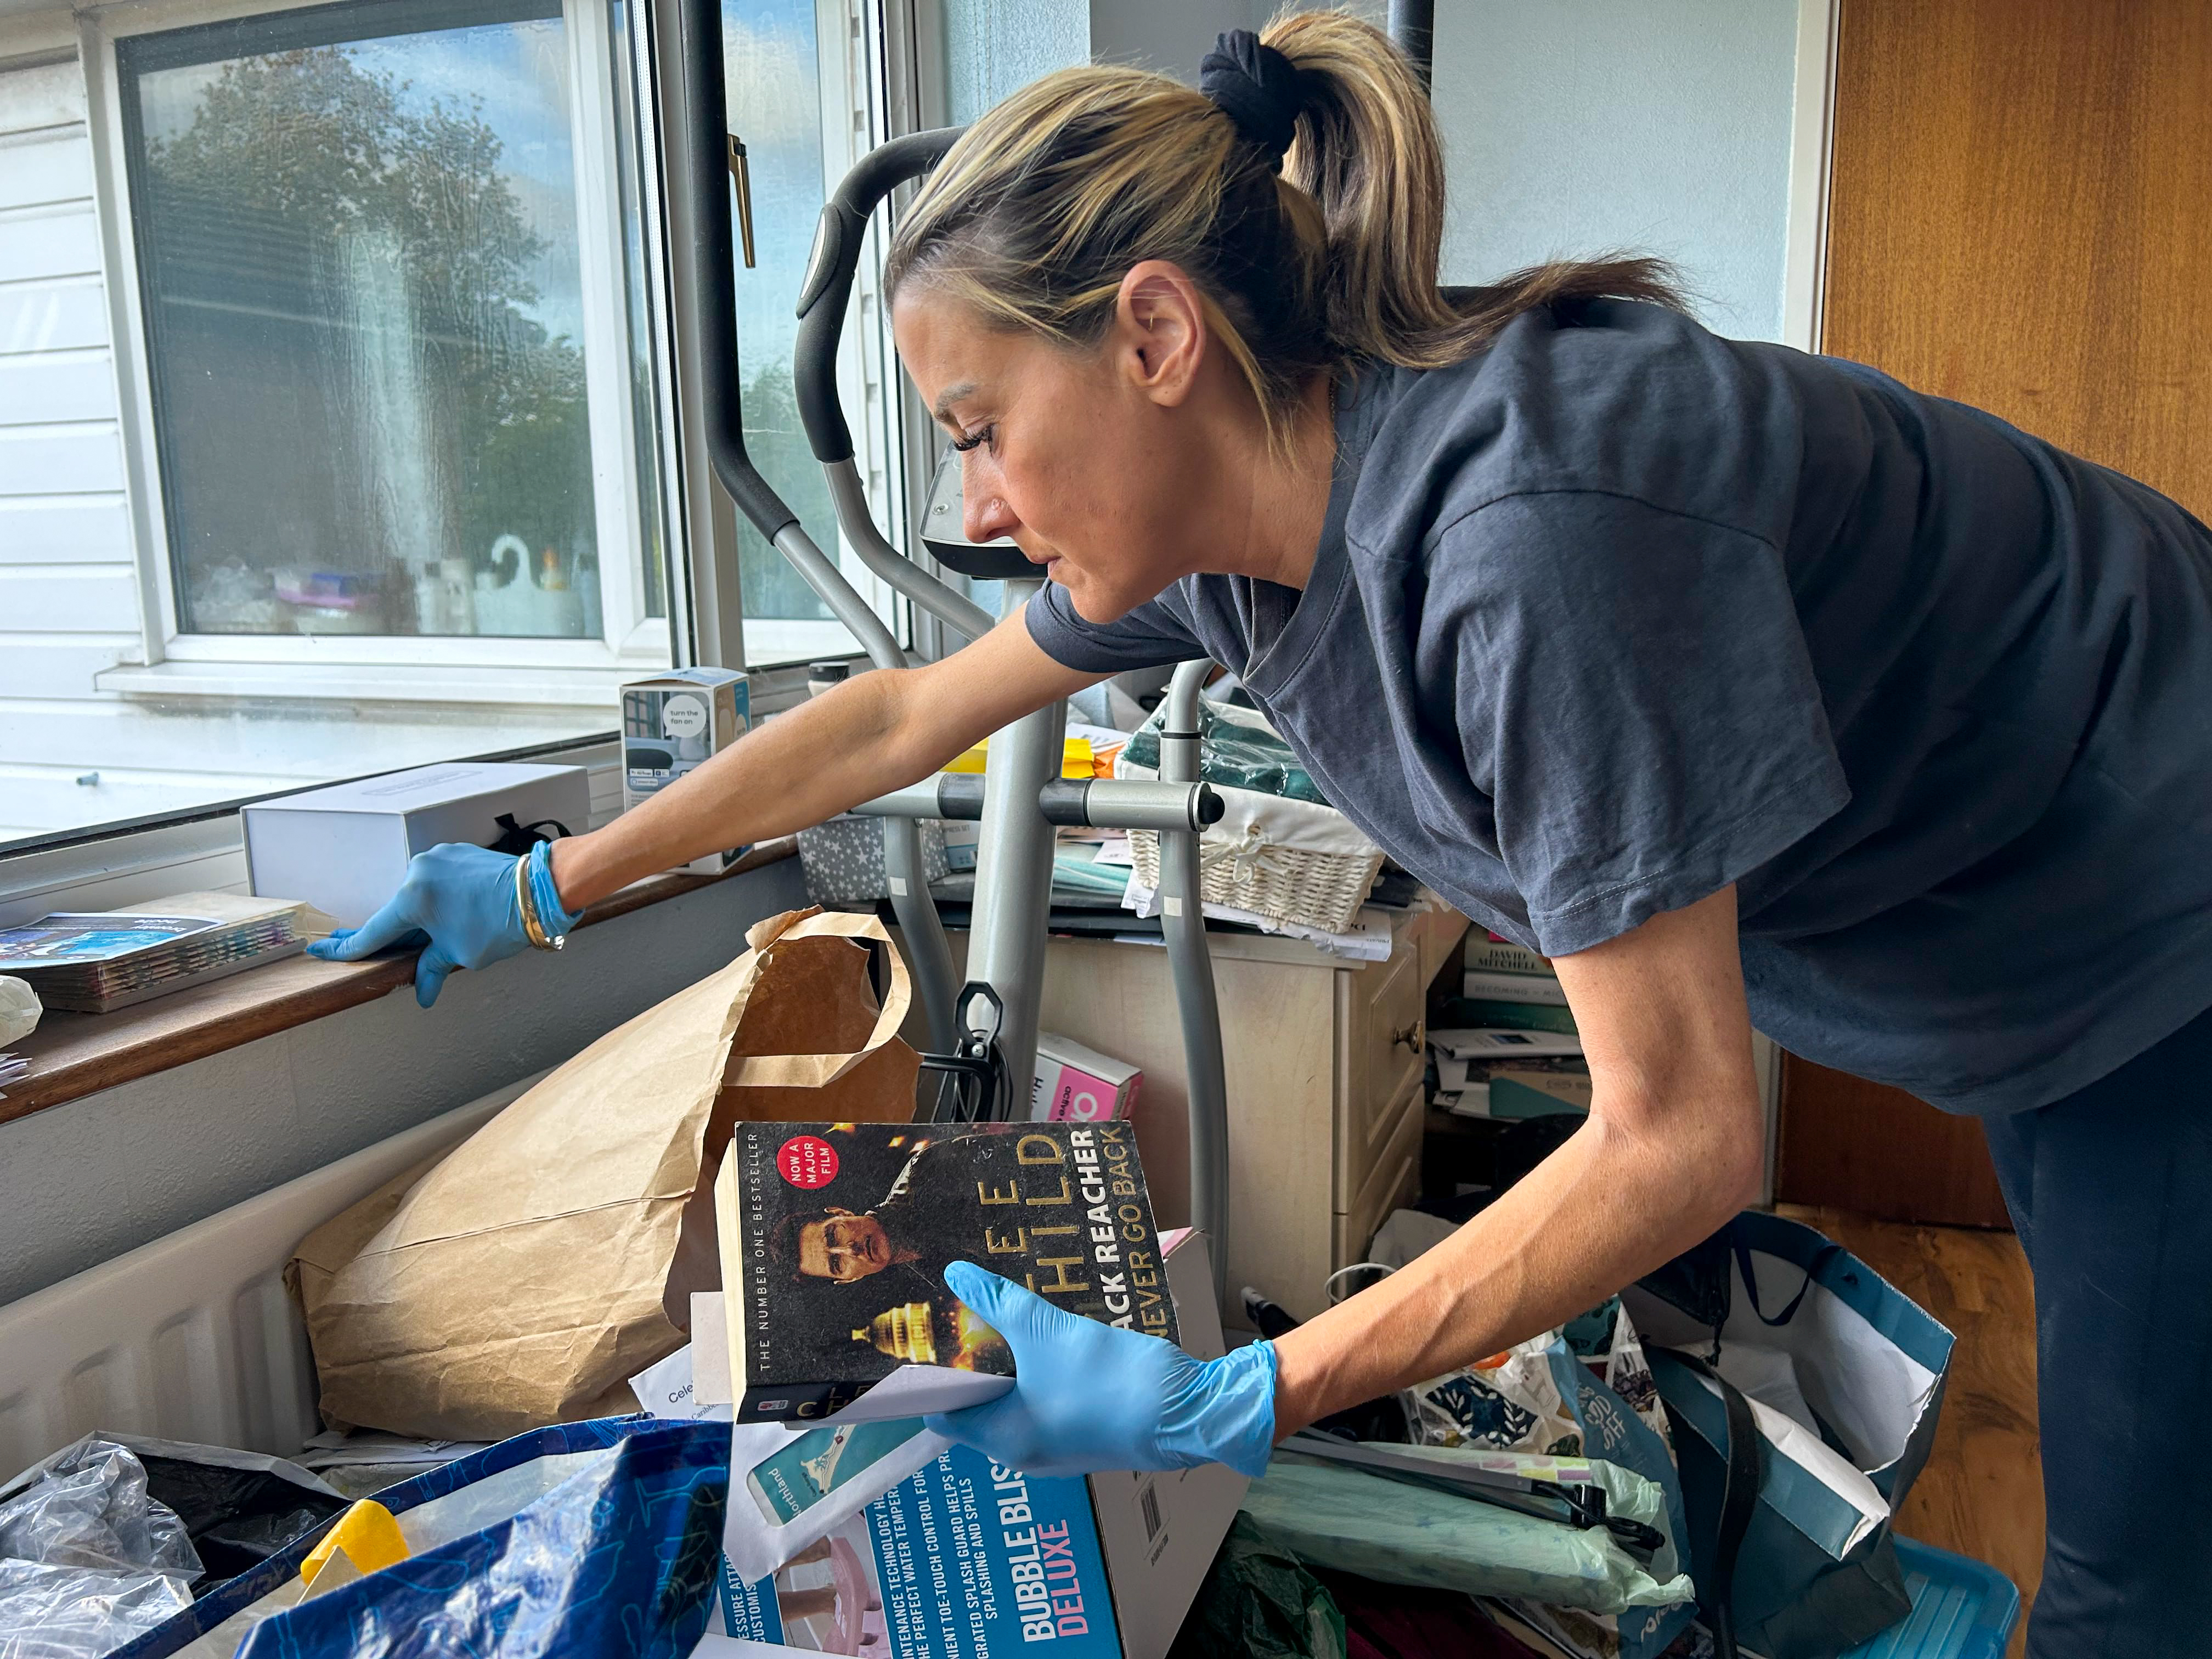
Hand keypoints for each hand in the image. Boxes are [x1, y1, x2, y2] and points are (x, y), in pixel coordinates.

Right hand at [306, 842, 564, 1007]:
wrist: (541, 890)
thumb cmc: (501, 924)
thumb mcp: (461, 954)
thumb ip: (432, 968)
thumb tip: (422, 992)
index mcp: (412, 899)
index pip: (373, 933)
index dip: (347, 948)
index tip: (320, 950)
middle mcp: (418, 872)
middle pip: (395, 912)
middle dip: (385, 932)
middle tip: (353, 943)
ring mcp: (438, 858)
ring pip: (418, 895)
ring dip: (420, 915)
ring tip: (428, 935)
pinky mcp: (456, 852)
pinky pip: (438, 880)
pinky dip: (438, 898)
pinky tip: (450, 911)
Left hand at [923, 1261, 1277, 1479]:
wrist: (1191, 1412)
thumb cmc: (1111, 1382)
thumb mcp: (1047, 1332)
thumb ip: (999, 1303)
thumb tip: (957, 1277)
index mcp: (1003, 1440)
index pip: (941, 1415)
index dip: (931, 1376)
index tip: (931, 1335)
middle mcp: (1025, 1454)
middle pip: (979, 1406)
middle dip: (976, 1360)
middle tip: (972, 1314)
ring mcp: (1059, 1448)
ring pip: (1017, 1402)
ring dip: (1013, 1363)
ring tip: (1011, 1316)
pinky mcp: (1088, 1435)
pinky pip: (1049, 1403)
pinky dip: (1043, 1374)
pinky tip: (1052, 1338)